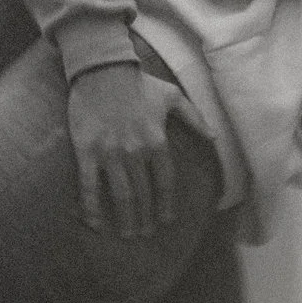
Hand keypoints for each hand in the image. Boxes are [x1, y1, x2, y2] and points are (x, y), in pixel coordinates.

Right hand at [66, 57, 179, 237]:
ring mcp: (110, 153)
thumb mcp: (172, 96)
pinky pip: (89, 186)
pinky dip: (92, 208)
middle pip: (143, 194)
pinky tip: (95, 224)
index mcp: (157, 142)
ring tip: (127, 234)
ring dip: (125, 218)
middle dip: (144, 218)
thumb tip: (214, 136)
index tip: (166, 220)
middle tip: (143, 233)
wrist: (102, 68)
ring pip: (120, 195)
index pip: (165, 183)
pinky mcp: (86, 151)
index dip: (166, 205)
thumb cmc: (138, 82)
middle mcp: (135, 152)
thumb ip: (195, 118)